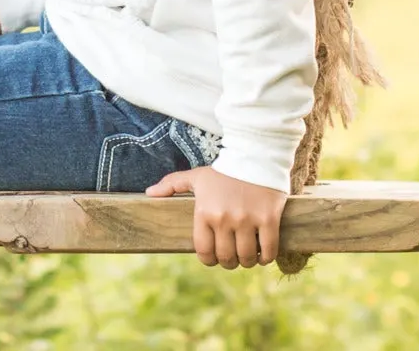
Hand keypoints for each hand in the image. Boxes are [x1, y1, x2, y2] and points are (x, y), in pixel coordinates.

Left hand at [146, 166, 285, 269]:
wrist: (255, 155)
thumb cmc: (224, 170)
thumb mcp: (197, 176)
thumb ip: (172, 184)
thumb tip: (150, 193)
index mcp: (204, 212)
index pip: (203, 251)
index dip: (209, 260)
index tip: (215, 257)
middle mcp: (223, 218)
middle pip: (226, 258)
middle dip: (229, 262)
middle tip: (233, 256)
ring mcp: (247, 219)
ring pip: (246, 257)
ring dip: (247, 261)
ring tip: (248, 254)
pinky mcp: (268, 219)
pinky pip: (268, 250)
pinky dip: (266, 257)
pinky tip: (263, 253)